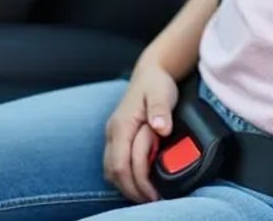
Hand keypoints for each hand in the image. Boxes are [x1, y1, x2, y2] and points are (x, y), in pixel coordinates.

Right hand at [103, 63, 179, 202]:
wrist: (149, 72)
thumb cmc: (156, 83)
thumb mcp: (162, 92)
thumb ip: (161, 109)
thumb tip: (160, 128)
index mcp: (122, 124)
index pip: (121, 164)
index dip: (136, 183)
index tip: (154, 195)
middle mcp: (113, 133)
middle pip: (113, 172)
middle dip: (131, 191)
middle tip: (152, 201)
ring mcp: (112, 136)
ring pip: (110, 171)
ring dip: (126, 186)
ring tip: (147, 196)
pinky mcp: (117, 138)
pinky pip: (114, 164)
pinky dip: (124, 177)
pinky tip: (140, 182)